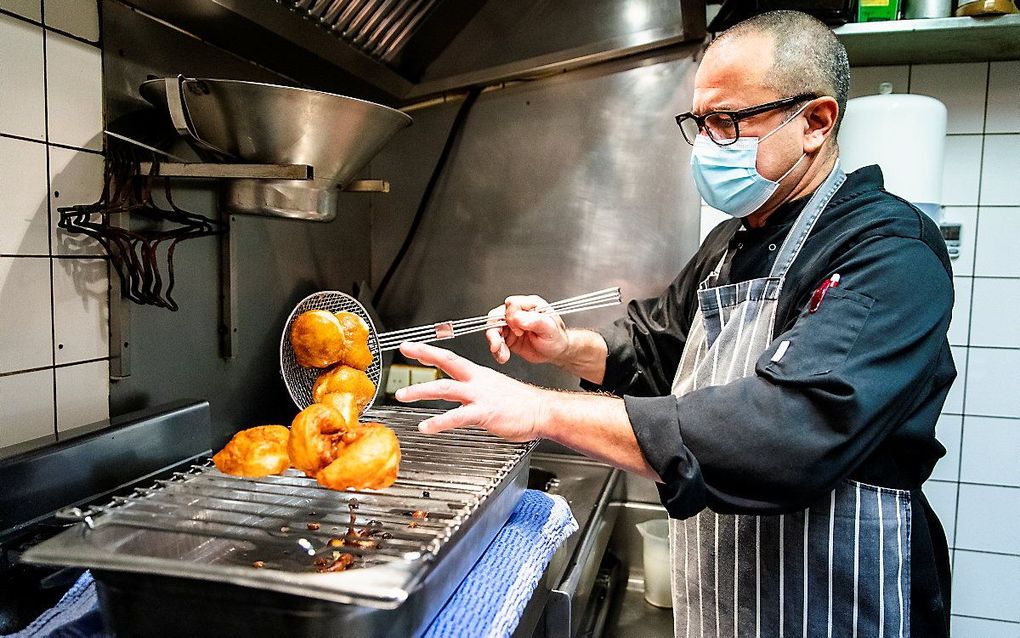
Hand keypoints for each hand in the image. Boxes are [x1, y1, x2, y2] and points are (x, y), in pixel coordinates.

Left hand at [394, 341, 549, 441]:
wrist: (543, 411)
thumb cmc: (523, 405)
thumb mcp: (496, 392)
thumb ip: (476, 396)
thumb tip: (464, 403)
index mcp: (479, 375)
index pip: (451, 358)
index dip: (430, 352)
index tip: (413, 348)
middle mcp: (477, 381)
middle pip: (447, 361)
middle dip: (424, 354)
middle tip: (404, 351)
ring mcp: (480, 396)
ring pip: (445, 388)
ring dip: (421, 391)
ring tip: (402, 395)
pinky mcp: (484, 413)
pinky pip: (456, 417)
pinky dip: (438, 422)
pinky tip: (425, 426)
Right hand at [485, 295, 569, 364]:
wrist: (557, 352)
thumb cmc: (557, 338)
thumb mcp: (550, 329)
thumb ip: (535, 321)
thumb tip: (517, 317)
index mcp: (530, 305)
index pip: (511, 305)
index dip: (510, 318)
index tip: (519, 331)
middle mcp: (519, 313)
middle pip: (497, 316)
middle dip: (495, 332)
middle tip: (498, 345)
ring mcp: (511, 325)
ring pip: (493, 329)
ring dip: (494, 343)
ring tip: (502, 355)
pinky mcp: (508, 337)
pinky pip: (495, 341)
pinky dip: (496, 351)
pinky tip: (502, 357)